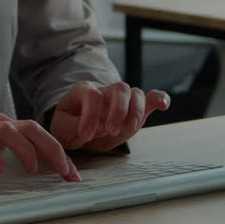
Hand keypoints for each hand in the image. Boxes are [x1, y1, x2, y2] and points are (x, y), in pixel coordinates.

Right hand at [0, 114, 79, 181]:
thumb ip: (7, 147)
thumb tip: (37, 162)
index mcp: (1, 124)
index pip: (37, 132)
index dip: (58, 151)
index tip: (71, 173)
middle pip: (31, 128)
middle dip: (54, 150)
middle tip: (66, 172)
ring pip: (9, 132)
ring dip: (27, 151)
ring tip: (34, 170)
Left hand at [49, 81, 170, 152]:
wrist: (77, 127)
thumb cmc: (68, 126)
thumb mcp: (61, 129)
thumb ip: (75, 127)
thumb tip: (94, 129)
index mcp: (84, 92)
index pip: (92, 96)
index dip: (90, 115)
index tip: (85, 135)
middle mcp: (105, 91)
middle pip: (119, 88)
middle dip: (118, 110)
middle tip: (110, 130)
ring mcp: (121, 99)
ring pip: (135, 93)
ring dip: (136, 111)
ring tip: (130, 128)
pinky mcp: (134, 109)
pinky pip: (150, 98)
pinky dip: (159, 99)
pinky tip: (163, 105)